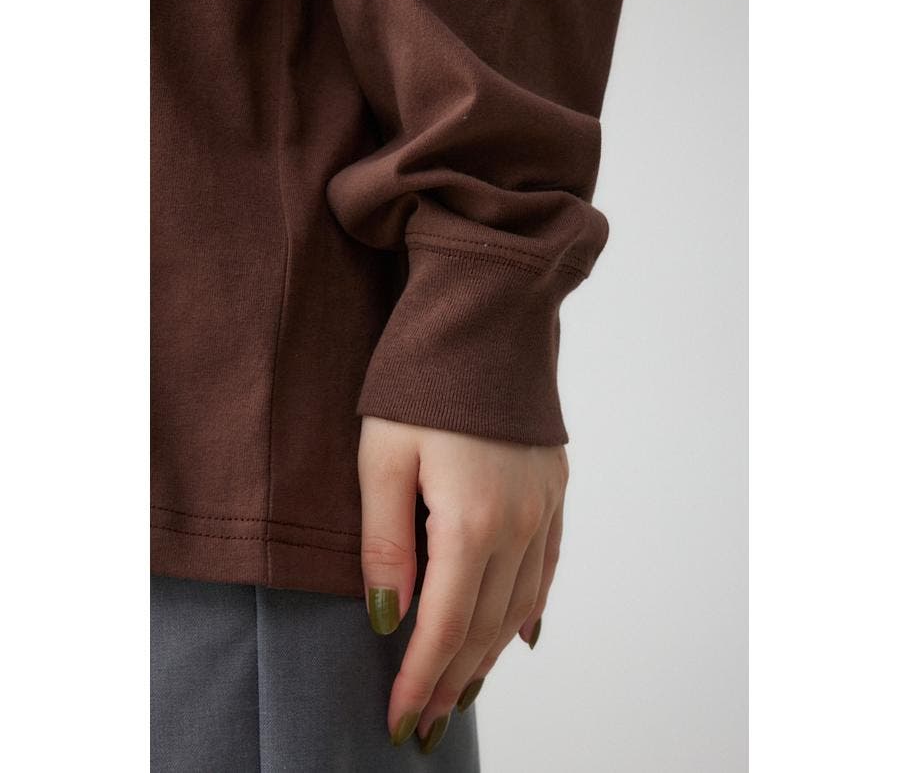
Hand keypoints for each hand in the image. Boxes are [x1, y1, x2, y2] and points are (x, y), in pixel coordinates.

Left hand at [358, 414, 567, 751]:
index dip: (419, 679)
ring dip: (489, 655)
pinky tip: (519, 633)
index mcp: (470, 522)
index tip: (399, 720)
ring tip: (463, 690)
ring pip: (519, 605)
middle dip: (453, 680)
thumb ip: (385, 543)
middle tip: (427, 722)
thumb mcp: (382, 459)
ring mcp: (543, 507)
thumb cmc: (422, 384)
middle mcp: (518, 524)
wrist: (485, 320)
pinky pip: (547, 567)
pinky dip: (529, 609)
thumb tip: (388, 616)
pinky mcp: (553, 488)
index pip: (444, 626)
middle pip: (485, 626)